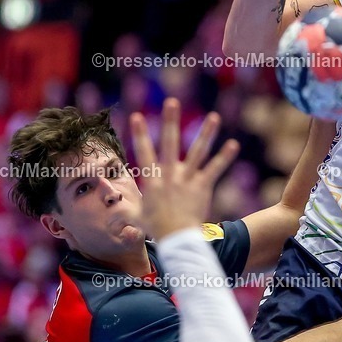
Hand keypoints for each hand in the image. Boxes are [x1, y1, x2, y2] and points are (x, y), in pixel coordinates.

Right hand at [129, 98, 238, 240]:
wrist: (177, 239)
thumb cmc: (156, 228)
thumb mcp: (136, 216)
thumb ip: (122, 208)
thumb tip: (107, 204)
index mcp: (153, 179)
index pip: (144, 152)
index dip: (140, 134)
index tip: (137, 116)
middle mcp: (170, 175)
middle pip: (170, 143)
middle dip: (170, 121)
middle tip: (172, 101)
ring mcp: (188, 179)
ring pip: (198, 152)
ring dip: (206, 134)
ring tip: (214, 116)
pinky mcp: (203, 186)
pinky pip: (215, 169)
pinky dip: (224, 157)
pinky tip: (234, 144)